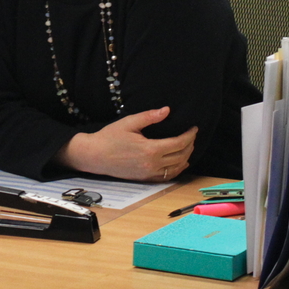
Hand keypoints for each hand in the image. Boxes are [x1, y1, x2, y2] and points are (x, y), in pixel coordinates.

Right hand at [56, 107, 197, 182]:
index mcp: (150, 150)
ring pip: (176, 168)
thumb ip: (149, 117)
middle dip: (190, 145)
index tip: (194, 128)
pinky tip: (180, 162)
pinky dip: (177, 169)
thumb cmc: (110, 137)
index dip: (189, 135)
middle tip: (192, 135)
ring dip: (186, 157)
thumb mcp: (129, 122)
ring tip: (189, 147)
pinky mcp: (145, 178)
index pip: (178, 143)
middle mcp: (152, 164)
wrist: (95, 156)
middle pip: (181, 156)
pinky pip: (167, 176)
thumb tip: (167, 110)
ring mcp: (149, 173)